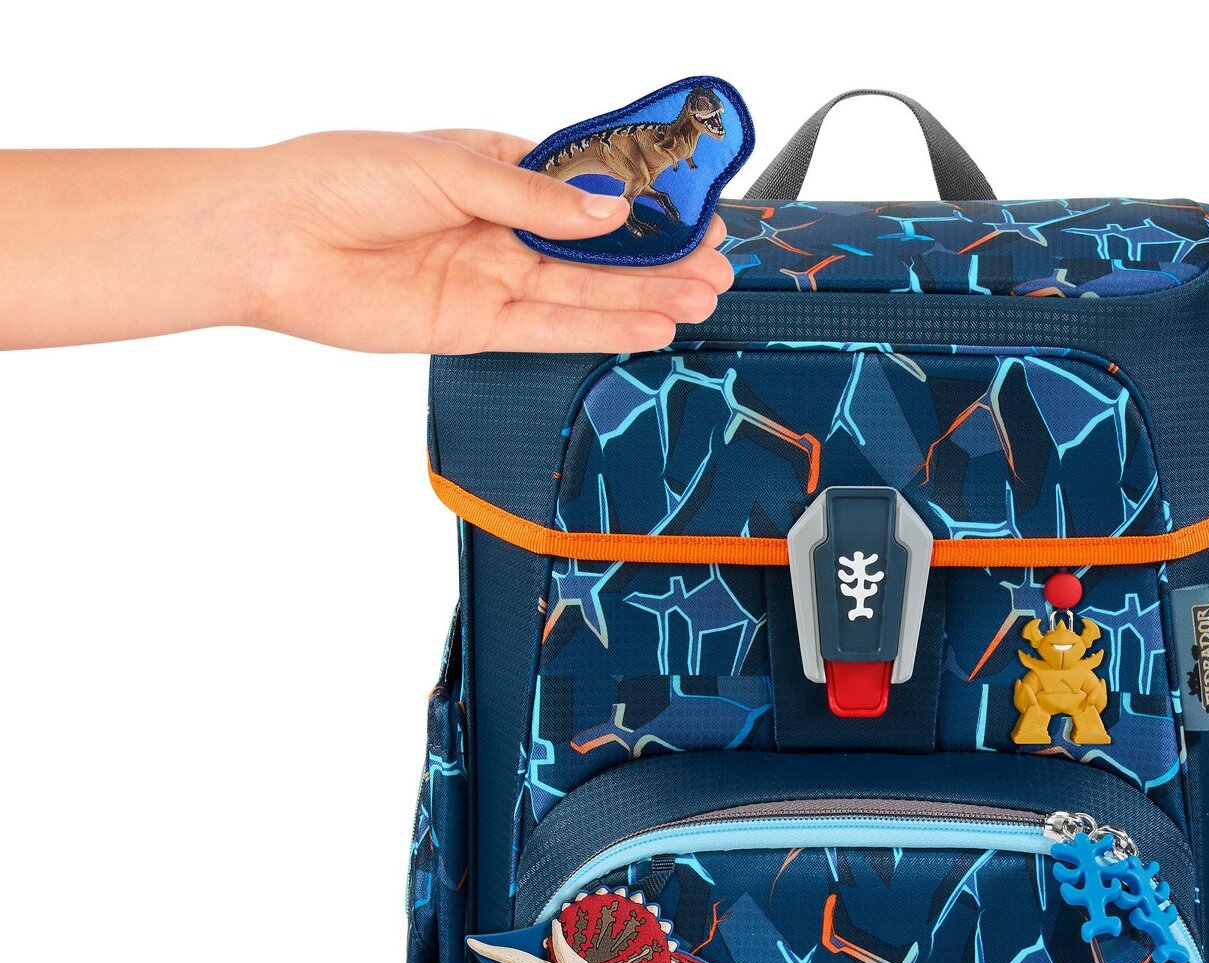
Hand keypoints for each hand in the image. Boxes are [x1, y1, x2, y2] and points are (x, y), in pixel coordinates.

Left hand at [0, 134, 733, 352]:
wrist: (272, 242)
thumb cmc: (337, 181)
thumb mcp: (445, 167)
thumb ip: (531, 198)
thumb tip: (608, 212)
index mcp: (494, 168)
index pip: (587, 186)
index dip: (642, 199)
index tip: (693, 204)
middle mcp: (499, 226)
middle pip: (597, 247)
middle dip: (658, 255)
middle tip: (716, 263)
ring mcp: (491, 279)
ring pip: (584, 291)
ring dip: (644, 296)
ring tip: (702, 297)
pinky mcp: (476, 327)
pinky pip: (551, 329)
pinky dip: (600, 328)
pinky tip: (648, 326)